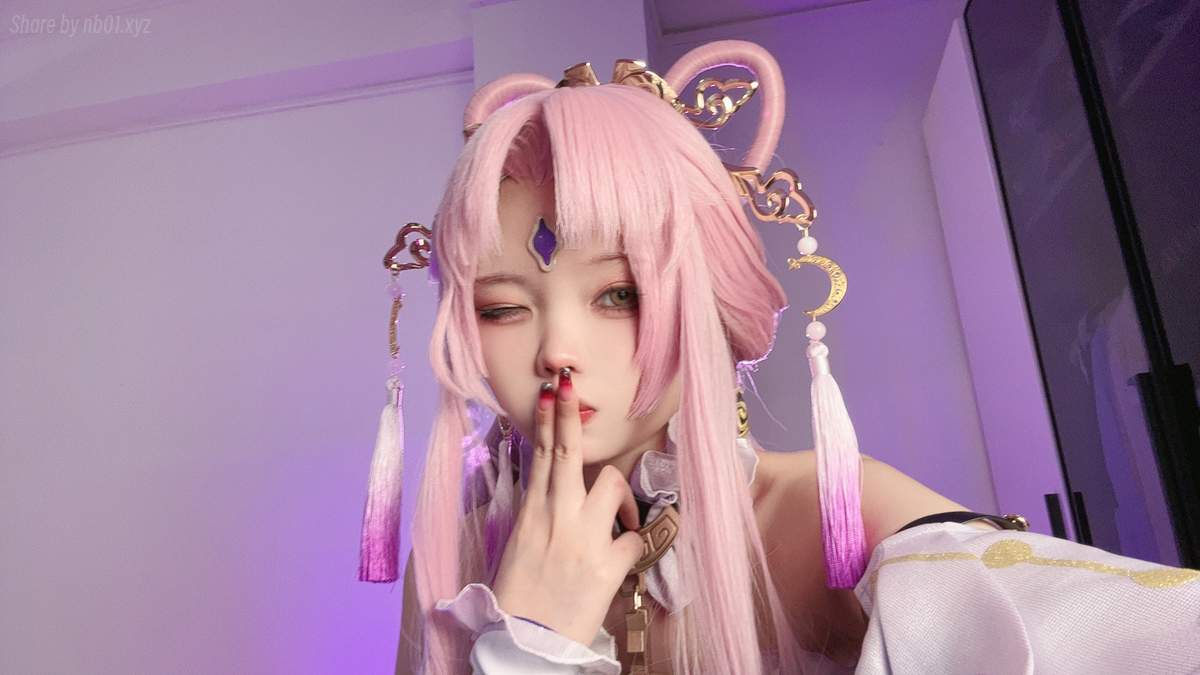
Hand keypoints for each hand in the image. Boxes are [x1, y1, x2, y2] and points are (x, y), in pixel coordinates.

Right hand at [492, 367, 643, 645]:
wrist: (524, 644)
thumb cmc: (518, 600)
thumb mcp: (518, 548)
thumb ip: (537, 515)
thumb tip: (551, 491)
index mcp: (530, 515)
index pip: (539, 456)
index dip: (546, 421)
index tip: (551, 392)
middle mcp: (556, 518)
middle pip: (567, 452)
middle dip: (569, 413)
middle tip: (568, 381)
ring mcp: (584, 538)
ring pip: (611, 483)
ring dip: (620, 496)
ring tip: (618, 517)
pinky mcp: (608, 566)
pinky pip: (634, 537)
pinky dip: (633, 542)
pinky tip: (624, 554)